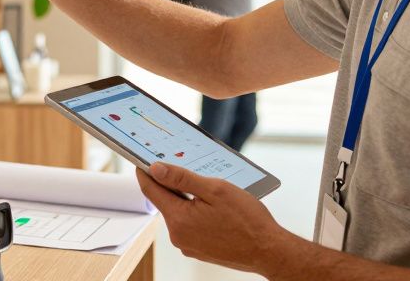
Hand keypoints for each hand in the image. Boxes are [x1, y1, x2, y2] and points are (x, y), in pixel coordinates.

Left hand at [136, 162, 295, 273]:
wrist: (268, 250)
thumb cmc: (247, 220)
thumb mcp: (215, 190)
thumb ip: (182, 178)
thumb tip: (156, 169)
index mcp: (179, 220)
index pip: (151, 191)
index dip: (145, 172)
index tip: (142, 160)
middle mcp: (178, 236)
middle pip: (166, 201)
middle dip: (172, 184)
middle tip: (185, 166)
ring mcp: (188, 245)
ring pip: (179, 213)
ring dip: (187, 198)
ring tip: (208, 189)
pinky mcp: (198, 249)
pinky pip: (190, 225)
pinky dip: (196, 212)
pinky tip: (213, 206)